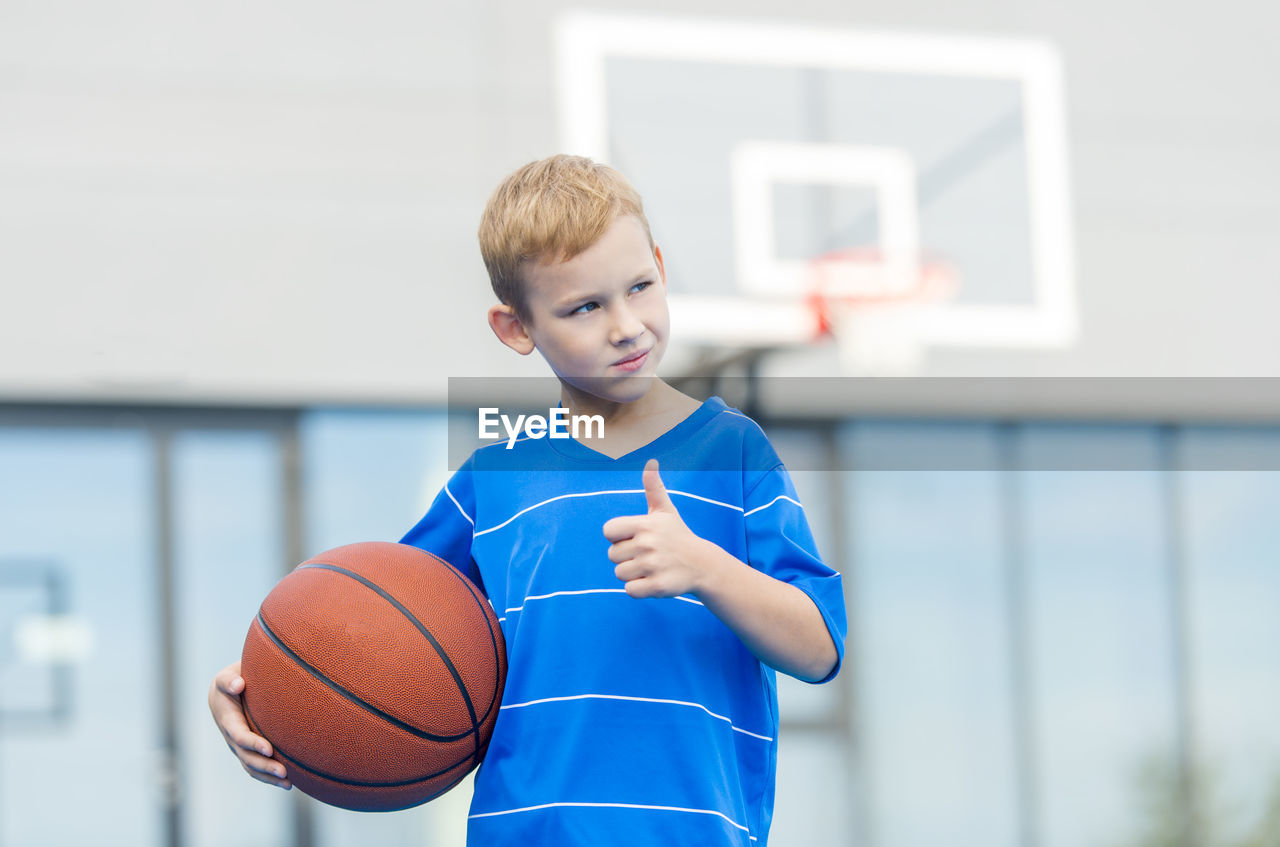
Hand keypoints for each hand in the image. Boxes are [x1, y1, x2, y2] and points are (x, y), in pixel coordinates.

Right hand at [208, 660, 291, 789]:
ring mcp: (239, 747)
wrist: (224, 693)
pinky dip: (269, 778)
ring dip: (269, 777)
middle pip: (247, 758)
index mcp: (228, 721)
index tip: (269, 749)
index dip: (253, 743)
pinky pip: (256, 769)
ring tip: (289, 784)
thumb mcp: (226, 678)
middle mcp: (232, 738)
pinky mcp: (247, 751)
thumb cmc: (231, 683)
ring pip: (252, 767)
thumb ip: (229, 681)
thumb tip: (238, 684)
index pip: (240, 736)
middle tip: (284, 772)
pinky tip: (288, 784)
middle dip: (265, 766)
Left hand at [603, 459, 710, 598]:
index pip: (608, 531)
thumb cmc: (677, 535)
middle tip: (647, 555)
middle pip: (612, 556)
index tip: (635, 537)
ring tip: (652, 567)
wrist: (702, 565)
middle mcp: (648, 544)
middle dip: (627, 557)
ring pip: (620, 574)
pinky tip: (654, 580)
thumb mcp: (665, 511)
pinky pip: (630, 591)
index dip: (618, 537)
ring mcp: (652, 566)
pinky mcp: (657, 586)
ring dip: (633, 574)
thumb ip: (654, 488)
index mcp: (645, 524)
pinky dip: (639, 588)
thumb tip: (651, 461)